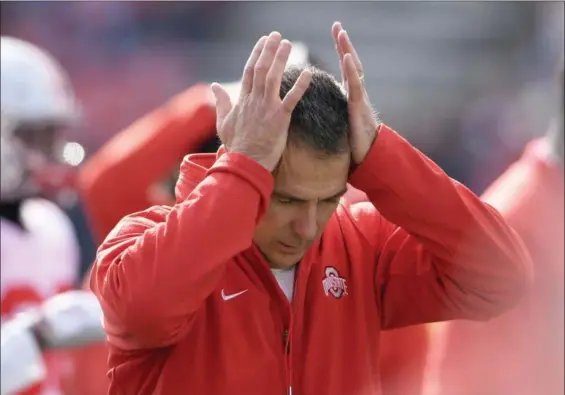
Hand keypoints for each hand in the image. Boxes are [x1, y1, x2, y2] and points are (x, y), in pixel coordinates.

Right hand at [211, 32, 312, 170]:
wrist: (245, 163)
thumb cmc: (235, 145)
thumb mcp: (223, 122)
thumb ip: (221, 102)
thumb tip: (214, 86)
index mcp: (242, 100)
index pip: (249, 71)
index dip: (256, 54)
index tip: (263, 41)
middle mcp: (254, 100)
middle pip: (261, 69)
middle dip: (269, 50)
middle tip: (277, 35)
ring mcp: (267, 109)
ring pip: (273, 78)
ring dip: (281, 59)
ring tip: (289, 44)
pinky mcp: (280, 119)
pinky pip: (291, 99)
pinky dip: (299, 86)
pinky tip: (308, 73)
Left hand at [332, 22, 379, 163]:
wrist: (368, 156)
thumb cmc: (355, 142)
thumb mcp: (343, 121)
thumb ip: (338, 109)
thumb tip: (326, 105)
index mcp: (351, 94)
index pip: (346, 67)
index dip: (341, 50)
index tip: (337, 33)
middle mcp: (357, 92)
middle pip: (350, 62)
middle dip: (344, 44)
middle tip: (338, 26)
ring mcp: (359, 98)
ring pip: (354, 70)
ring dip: (347, 51)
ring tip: (341, 34)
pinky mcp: (358, 107)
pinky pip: (355, 86)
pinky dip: (351, 70)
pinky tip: (346, 57)